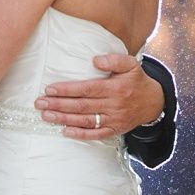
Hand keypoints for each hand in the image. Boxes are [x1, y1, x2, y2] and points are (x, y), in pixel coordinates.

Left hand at [35, 53, 163, 139]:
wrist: (154, 102)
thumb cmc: (137, 80)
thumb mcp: (131, 64)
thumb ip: (114, 60)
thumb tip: (95, 60)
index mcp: (115, 88)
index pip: (87, 89)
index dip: (67, 89)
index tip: (50, 89)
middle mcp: (113, 105)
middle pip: (82, 106)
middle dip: (59, 104)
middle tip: (40, 103)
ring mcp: (114, 119)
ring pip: (85, 120)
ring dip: (64, 118)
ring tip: (46, 115)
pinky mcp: (115, 130)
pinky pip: (96, 134)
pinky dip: (80, 134)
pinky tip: (65, 131)